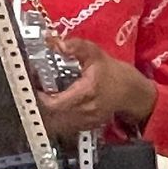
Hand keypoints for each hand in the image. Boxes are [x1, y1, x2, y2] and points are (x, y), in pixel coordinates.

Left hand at [36, 36, 154, 139]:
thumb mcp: (95, 53)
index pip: (54, 103)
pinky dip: (59, 115)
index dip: (40, 96)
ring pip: (58, 121)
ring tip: (47, 96)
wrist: (131, 92)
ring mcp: (86, 121)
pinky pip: (66, 124)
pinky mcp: (86, 126)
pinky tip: (59, 103)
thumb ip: (75, 46)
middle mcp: (85, 109)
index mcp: (86, 92)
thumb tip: (55, 42)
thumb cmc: (113, 73)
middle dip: (42, 101)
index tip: (36, 86)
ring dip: (49, 110)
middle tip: (39, 89)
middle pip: (52, 113)